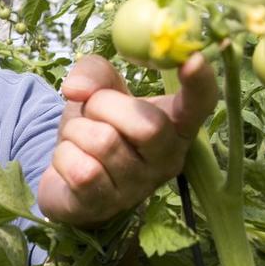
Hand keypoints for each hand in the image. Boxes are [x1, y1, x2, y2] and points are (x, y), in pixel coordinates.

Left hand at [37, 53, 218, 226]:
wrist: (67, 176)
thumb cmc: (96, 126)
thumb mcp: (100, 90)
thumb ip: (93, 73)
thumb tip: (76, 90)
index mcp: (175, 125)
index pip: (201, 104)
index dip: (200, 83)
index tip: (193, 59)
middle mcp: (167, 159)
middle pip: (148, 126)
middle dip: (104, 105)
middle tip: (91, 110)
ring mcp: (138, 187)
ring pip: (104, 142)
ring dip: (77, 130)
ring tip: (80, 137)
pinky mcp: (105, 206)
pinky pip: (81, 170)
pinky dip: (63, 156)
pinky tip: (69, 161)